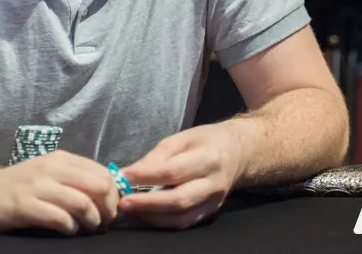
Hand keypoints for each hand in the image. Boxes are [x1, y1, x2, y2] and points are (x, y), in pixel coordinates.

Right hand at [0, 150, 118, 234]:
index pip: (102, 172)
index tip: (109, 209)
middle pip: (98, 186)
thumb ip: (75, 178)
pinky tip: (68, 230)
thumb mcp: (49, 173)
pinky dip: (70, 228)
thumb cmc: (21, 185)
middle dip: (108, 209)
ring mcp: (38, 186)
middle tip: (103, 222)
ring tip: (88, 228)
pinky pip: (60, 218)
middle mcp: (52, 168)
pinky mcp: (25, 205)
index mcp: (61, 159)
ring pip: (82, 202)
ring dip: (92, 220)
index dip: (113, 194)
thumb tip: (108, 192)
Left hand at [118, 125, 241, 229]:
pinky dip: (162, 222)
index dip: (145, 176)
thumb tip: (131, 172)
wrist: (238, 153)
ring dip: (151, 216)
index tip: (123, 176)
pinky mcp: (210, 213)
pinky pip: (185, 223)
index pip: (173, 171)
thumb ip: (157, 156)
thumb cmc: (206, 141)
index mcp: (208, 159)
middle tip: (123, 202)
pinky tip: (145, 214)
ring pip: (181, 217)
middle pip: (178, 200)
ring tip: (130, 209)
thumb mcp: (182, 138)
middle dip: (147, 203)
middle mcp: (213, 184)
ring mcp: (213, 202)